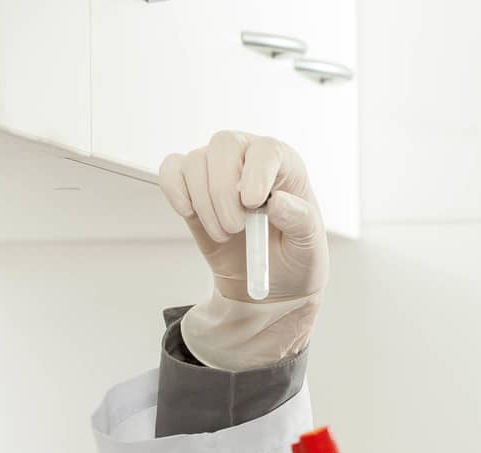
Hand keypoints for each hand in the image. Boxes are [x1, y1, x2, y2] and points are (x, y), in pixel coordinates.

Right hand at [159, 131, 327, 368]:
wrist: (270, 279)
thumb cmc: (295, 255)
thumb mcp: (309, 244)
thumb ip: (300, 220)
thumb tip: (277, 200)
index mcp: (286, 165)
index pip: (266, 150)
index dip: (256, 172)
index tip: (253, 203)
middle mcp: (249, 158)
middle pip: (224, 144)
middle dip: (223, 190)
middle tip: (236, 227)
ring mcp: (218, 169)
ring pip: (196, 161)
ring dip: (205, 203)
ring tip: (225, 234)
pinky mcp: (192, 185)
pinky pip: (172, 170)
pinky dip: (175, 190)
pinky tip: (189, 213)